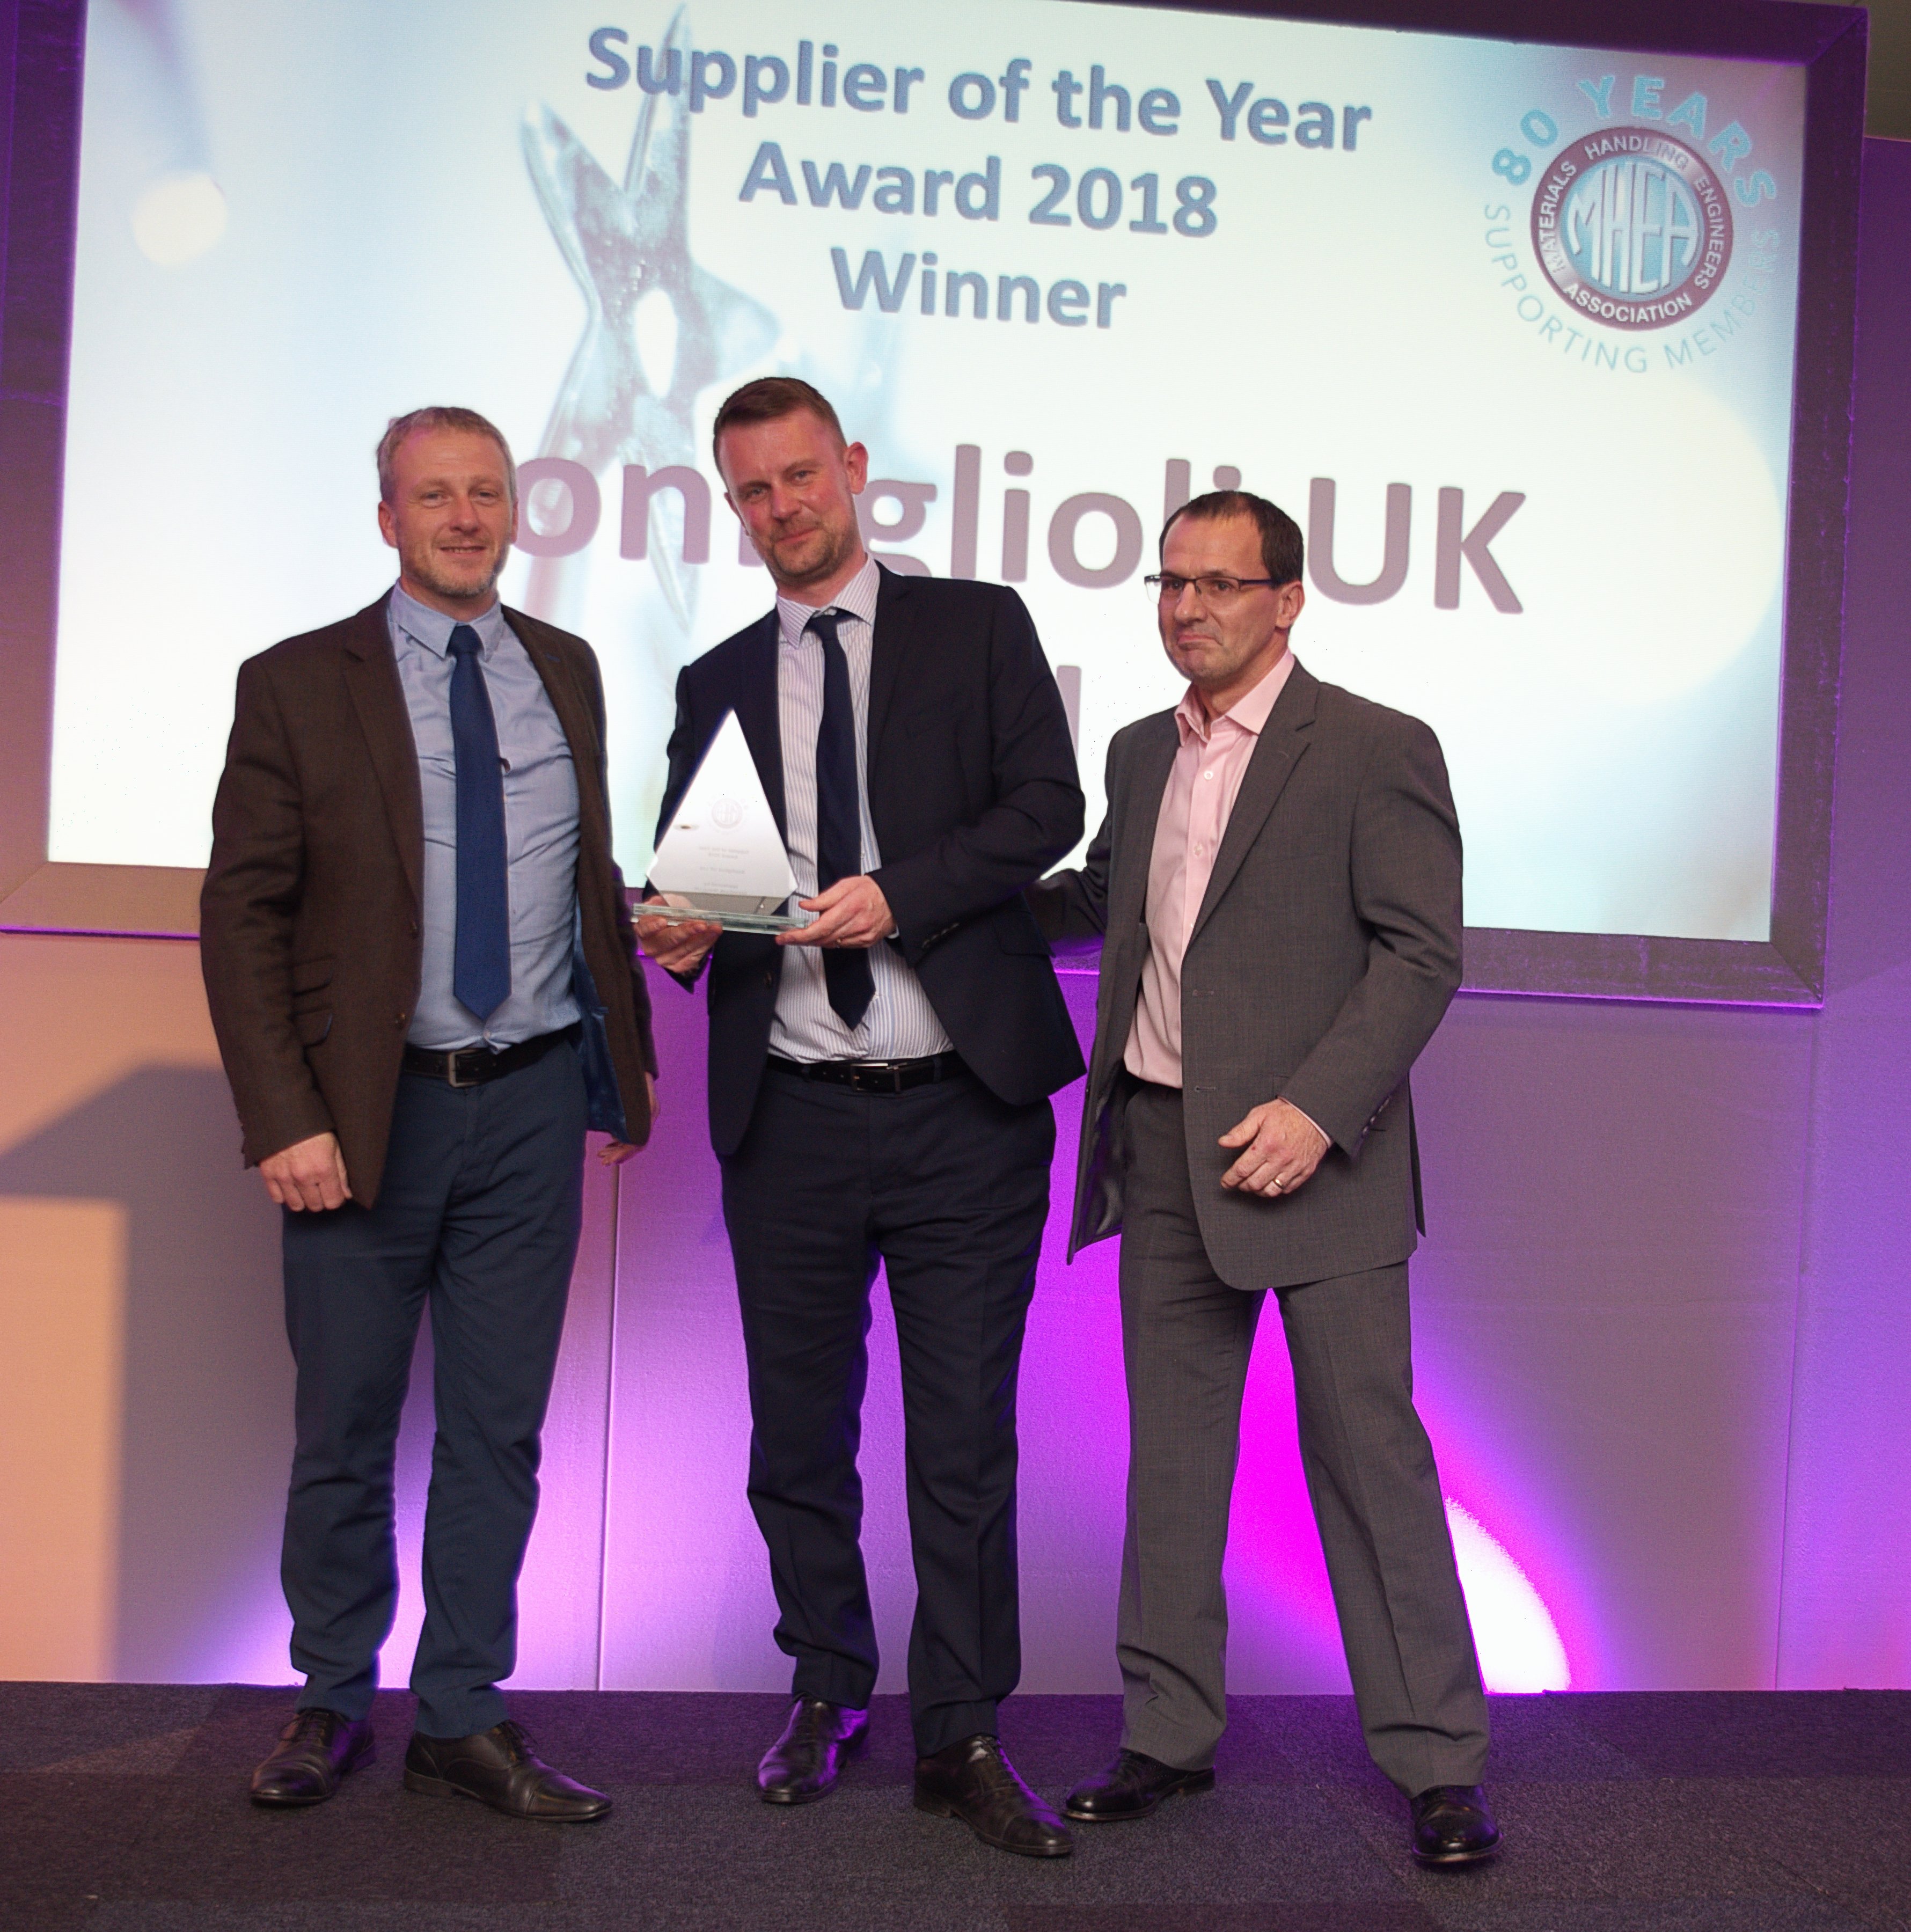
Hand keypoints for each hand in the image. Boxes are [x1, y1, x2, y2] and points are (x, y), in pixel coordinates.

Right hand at [260, 1131, 350, 1211]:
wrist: (284, 1114)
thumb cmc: (313, 1128)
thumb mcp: (334, 1146)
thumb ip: (342, 1173)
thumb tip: (347, 1194)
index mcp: (323, 1168)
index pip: (333, 1201)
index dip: (336, 1199)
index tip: (335, 1194)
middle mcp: (303, 1176)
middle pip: (315, 1206)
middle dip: (321, 1200)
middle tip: (321, 1189)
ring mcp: (284, 1176)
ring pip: (296, 1205)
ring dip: (303, 1200)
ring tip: (306, 1189)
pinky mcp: (268, 1174)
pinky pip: (277, 1198)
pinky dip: (285, 1196)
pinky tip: (291, 1186)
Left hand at [595, 1075, 656, 1161]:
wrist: (633, 1061)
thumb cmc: (631, 1072)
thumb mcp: (630, 1088)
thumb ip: (626, 1106)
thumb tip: (615, 1133)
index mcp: (649, 1113)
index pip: (639, 1142)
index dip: (625, 1153)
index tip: (611, 1159)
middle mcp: (647, 1117)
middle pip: (635, 1144)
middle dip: (619, 1154)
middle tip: (604, 1161)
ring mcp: (642, 1116)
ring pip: (631, 1140)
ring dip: (617, 1150)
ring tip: (602, 1155)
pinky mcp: (635, 1115)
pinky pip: (628, 1133)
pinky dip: (618, 1142)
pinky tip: (607, 1146)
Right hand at [636, 899, 720, 974]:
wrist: (684, 925)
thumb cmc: (672, 913)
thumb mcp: (667, 903)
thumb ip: (662, 903)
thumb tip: (658, 901)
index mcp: (643, 930)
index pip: (644, 929)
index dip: (652, 926)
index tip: (663, 921)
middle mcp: (651, 947)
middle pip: (667, 941)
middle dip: (686, 931)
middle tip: (702, 924)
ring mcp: (664, 959)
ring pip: (683, 950)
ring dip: (701, 938)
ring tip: (714, 928)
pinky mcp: (678, 966)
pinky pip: (693, 957)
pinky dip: (705, 945)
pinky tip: (712, 935)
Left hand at [778, 875, 892, 949]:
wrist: (894, 900)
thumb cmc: (872, 891)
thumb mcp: (846, 885)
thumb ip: (824, 898)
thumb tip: (806, 905)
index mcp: (850, 908)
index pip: (819, 927)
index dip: (800, 935)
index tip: (786, 937)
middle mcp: (856, 924)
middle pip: (822, 938)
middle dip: (802, 939)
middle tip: (788, 937)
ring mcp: (861, 936)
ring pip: (830, 944)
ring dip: (814, 940)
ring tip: (803, 934)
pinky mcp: (865, 942)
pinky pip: (841, 945)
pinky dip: (829, 941)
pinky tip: (824, 934)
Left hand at [1219, 1099, 1329, 1198]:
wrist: (1315, 1114)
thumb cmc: (1288, 1113)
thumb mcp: (1259, 1115)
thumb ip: (1240, 1131)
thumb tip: (1224, 1142)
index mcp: (1266, 1144)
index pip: (1242, 1169)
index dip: (1230, 1179)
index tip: (1226, 1182)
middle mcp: (1280, 1159)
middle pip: (1254, 1183)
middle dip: (1242, 1185)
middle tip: (1238, 1181)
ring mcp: (1294, 1167)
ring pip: (1271, 1191)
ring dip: (1258, 1190)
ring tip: (1252, 1184)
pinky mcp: (1305, 1172)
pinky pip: (1287, 1189)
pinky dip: (1275, 1190)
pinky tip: (1269, 1183)